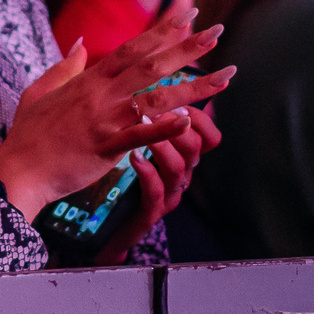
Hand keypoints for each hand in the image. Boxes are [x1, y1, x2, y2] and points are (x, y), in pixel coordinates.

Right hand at [0, 0, 233, 218]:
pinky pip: (139, 136)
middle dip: (187, 46)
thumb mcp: (40, 90)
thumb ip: (65, 66)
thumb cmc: (28, 134)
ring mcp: (104, 120)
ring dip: (195, 87)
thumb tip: (81, 43)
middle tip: (218, 31)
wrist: (18, 170)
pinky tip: (189, 121)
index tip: (188, 12)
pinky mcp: (105, 148)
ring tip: (226, 76)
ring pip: (156, 98)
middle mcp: (101, 95)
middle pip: (151, 64)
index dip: (162, 29)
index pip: (133, 47)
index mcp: (89, 80)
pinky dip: (164, 128)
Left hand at [125, 96, 223, 232]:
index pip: (209, 136)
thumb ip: (151, 120)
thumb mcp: (137, 145)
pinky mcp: (149, 213)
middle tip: (155, 108)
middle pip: (196, 148)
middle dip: (178, 126)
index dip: (199, 117)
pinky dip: (148, 173)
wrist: (104, 226)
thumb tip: (155, 87)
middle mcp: (181, 177)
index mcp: (183, 159)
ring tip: (144, 127)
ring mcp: (167, 196)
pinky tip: (134, 157)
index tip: (177, 98)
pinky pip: (157, 192)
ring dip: (163, 145)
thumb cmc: (121, 179)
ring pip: (179, 168)